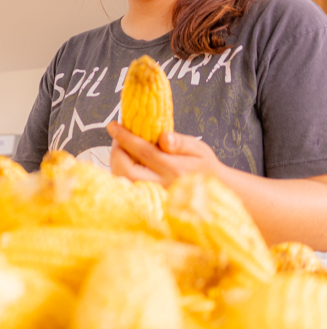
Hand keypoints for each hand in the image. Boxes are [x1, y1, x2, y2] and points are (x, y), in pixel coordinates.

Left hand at [106, 121, 222, 186]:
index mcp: (174, 169)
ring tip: (121, 150)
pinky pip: (127, 189)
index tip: (113, 126)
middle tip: (118, 139)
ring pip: (123, 182)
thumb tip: (164, 137)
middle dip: (116, 152)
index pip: (143, 151)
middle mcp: (161, 184)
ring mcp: (153, 196)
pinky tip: (126, 163)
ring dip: (116, 163)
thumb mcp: (199, 150)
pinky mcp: (148, 202)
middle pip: (126, 171)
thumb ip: (181, 143)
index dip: (125, 137)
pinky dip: (121, 174)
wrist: (215, 194)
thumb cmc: (204, 168)